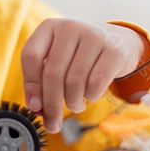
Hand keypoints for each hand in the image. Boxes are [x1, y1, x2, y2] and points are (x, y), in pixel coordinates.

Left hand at [21, 19, 145, 132]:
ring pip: (74, 81)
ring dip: (73, 103)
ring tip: (75, 104)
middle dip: (51, 104)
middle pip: (53, 73)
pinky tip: (90, 95)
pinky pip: (96, 83)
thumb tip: (37, 108)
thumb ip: (42, 80)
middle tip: (53, 123)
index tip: (35, 106)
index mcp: (49, 27)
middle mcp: (70, 28)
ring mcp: (93, 36)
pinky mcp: (113, 51)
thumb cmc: (80, 55)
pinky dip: (91, 97)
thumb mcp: (58, 58)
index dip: (31, 85)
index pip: (31, 56)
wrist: (118, 41)